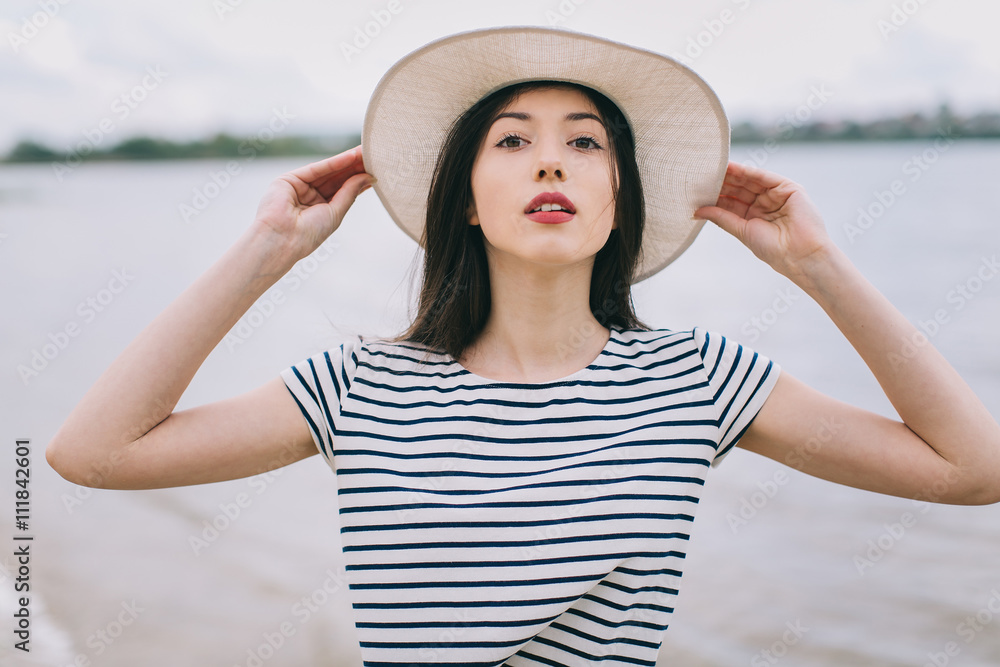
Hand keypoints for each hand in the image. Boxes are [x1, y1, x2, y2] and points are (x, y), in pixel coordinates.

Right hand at [252, 145, 374, 259]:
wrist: (282, 240)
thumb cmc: (308, 234)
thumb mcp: (335, 212)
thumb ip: (350, 193)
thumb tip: (367, 177)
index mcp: (321, 209)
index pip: (343, 190)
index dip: (359, 180)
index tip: (375, 170)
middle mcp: (310, 197)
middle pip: (337, 178)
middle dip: (355, 168)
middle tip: (374, 156)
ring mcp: (300, 187)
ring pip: (328, 171)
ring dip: (347, 162)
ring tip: (366, 153)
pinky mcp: (289, 179)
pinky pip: (317, 169)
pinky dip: (334, 162)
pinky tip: (350, 157)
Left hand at [695, 162, 834, 280]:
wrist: (800, 255)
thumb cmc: (773, 249)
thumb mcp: (742, 231)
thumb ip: (721, 218)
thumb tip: (697, 211)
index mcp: (753, 217)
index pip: (732, 202)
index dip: (716, 195)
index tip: (697, 189)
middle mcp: (765, 204)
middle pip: (740, 189)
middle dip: (722, 182)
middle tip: (702, 174)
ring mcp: (777, 195)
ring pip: (751, 181)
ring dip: (733, 174)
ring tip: (713, 168)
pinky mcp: (789, 189)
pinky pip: (766, 177)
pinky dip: (749, 172)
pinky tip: (733, 168)